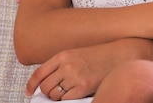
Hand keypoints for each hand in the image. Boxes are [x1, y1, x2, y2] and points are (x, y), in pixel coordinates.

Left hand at [26, 39, 151, 99]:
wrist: (123, 54)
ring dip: (58, 98)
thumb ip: (63, 66)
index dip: (31, 85)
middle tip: (55, 94)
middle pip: (45, 87)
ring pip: (55, 95)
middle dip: (47, 93)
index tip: (30, 92)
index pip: (39, 73)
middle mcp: (67, 65)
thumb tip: (48, 84)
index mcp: (64, 55)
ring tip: (69, 93)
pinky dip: (68, 100)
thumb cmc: (102, 55)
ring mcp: (75, 76)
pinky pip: (66, 100)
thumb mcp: (79, 54)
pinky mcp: (84, 87)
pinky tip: (76, 95)